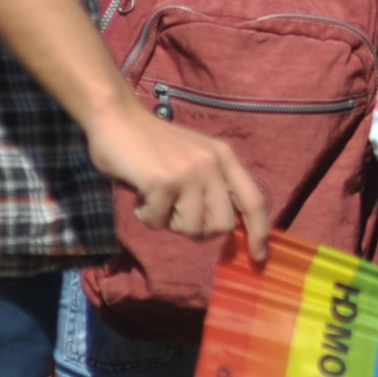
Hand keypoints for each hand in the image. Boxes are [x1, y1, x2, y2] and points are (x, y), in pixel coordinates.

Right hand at [91, 101, 269, 261]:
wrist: (118, 119)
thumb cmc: (152, 145)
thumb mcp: (194, 159)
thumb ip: (210, 186)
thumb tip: (222, 228)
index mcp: (225, 158)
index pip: (253, 201)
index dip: (259, 232)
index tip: (258, 258)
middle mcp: (213, 164)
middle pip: (221, 225)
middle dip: (197, 229)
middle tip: (174, 212)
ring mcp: (189, 173)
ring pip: (189, 228)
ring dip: (167, 220)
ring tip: (155, 196)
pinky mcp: (163, 183)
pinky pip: (157, 222)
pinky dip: (145, 214)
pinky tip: (140, 192)